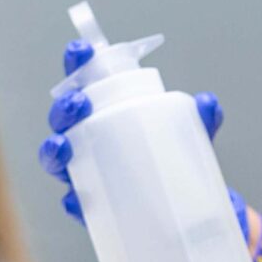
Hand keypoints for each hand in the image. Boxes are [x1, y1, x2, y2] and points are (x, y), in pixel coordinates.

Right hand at [35, 40, 261, 261]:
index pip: (86, 84)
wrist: (184, 209)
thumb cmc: (173, 158)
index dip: (77, 66)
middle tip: (79, 103)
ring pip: (59, 161)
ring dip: (54, 150)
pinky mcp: (95, 210)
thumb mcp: (189, 136)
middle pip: (64, 121)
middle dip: (64, 109)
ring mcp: (88, 175)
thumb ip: (201, 120)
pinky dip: (74, 201)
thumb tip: (207, 104)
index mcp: (106, 114)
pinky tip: (76, 199)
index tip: (80, 51)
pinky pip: (77, 205)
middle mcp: (89, 141)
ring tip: (65, 145)